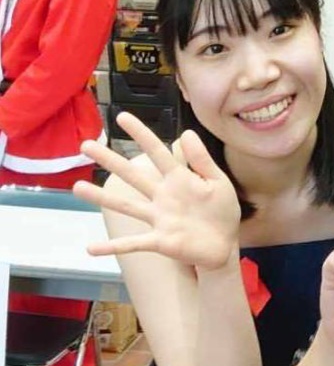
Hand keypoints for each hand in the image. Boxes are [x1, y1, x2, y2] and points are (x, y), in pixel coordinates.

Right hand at [73, 111, 240, 269]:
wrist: (224, 245)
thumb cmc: (221, 212)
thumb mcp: (217, 182)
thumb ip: (202, 160)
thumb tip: (188, 132)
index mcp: (179, 179)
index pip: (157, 152)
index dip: (141, 135)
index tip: (121, 117)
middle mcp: (163, 196)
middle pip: (133, 175)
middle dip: (110, 160)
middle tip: (85, 145)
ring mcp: (159, 219)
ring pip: (126, 205)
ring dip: (101, 198)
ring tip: (77, 187)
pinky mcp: (160, 241)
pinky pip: (132, 244)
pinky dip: (112, 247)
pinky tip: (91, 248)